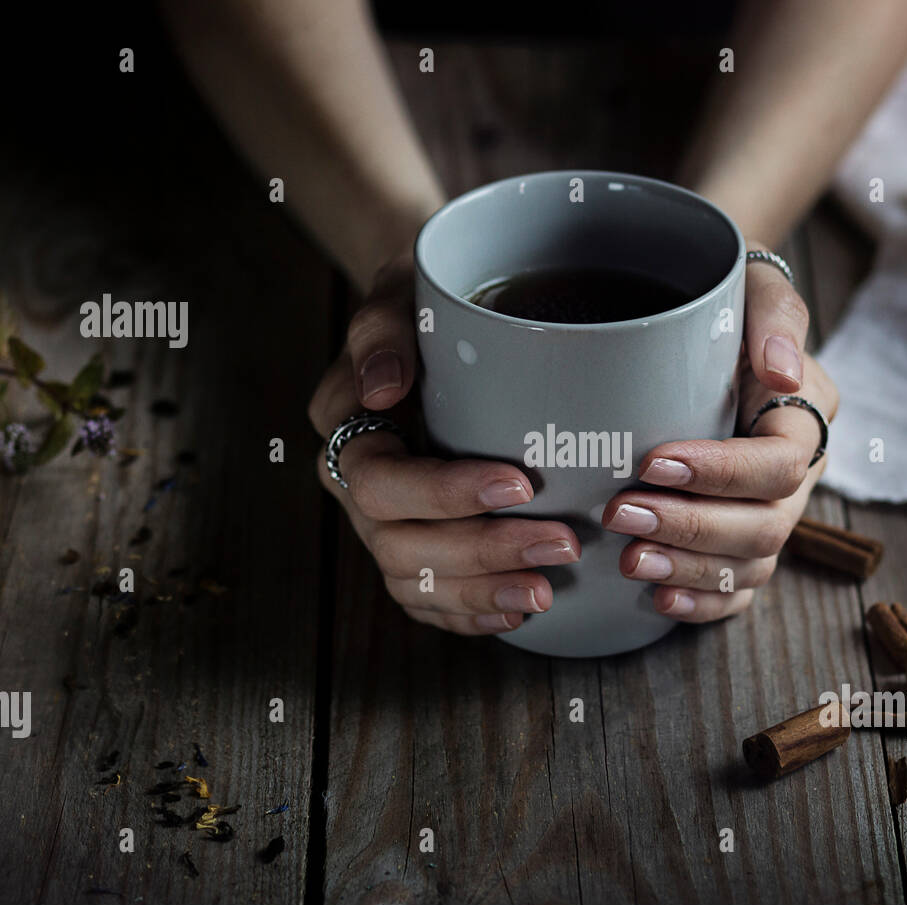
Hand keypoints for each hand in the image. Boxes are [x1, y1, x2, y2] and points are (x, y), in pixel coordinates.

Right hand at [308, 253, 581, 635]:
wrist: (440, 317)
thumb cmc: (425, 299)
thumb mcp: (403, 288)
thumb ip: (383, 329)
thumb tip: (383, 389)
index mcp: (347, 428)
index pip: (382, 482)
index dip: (445, 495)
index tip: (520, 484)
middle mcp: (356, 486)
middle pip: (400, 545)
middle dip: (481, 552)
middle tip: (560, 544)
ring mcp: (381, 523)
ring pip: (414, 582)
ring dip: (480, 592)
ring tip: (544, 591)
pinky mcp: (413, 546)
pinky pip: (426, 600)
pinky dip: (467, 613)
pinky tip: (517, 611)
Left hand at [603, 242, 838, 621]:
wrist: (704, 325)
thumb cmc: (726, 304)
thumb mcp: (753, 288)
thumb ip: (775, 317)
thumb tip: (781, 371)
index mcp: (805, 418)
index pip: (779, 464)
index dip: (721, 472)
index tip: (653, 461)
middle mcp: (798, 475)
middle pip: (765, 526)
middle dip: (692, 527)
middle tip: (621, 514)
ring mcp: (772, 514)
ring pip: (750, 567)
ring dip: (689, 571)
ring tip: (630, 562)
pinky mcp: (741, 542)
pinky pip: (738, 593)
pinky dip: (702, 606)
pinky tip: (657, 602)